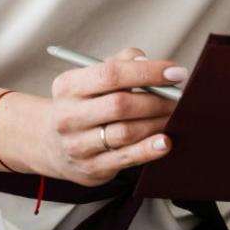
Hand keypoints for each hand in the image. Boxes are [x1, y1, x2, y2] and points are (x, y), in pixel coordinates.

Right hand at [19, 47, 186, 185]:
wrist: (51, 144)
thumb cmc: (84, 103)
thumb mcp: (90, 77)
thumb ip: (120, 62)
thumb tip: (145, 61)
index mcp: (68, 86)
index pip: (110, 74)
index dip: (148, 72)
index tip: (176, 72)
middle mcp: (69, 116)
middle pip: (120, 105)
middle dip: (157, 100)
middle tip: (179, 97)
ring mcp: (78, 145)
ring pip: (126, 132)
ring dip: (157, 123)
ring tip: (176, 116)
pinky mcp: (91, 168)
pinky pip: (126, 158)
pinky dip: (149, 150)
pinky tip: (166, 141)